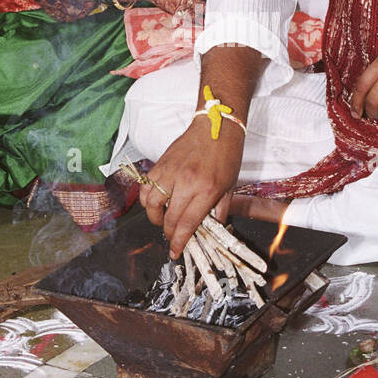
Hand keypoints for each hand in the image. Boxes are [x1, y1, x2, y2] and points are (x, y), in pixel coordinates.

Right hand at [140, 119, 244, 257]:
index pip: (187, 224)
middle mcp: (186, 183)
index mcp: (206, 190)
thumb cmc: (227, 154)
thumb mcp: (230, 186)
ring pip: (151, 204)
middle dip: (168, 233)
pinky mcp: (161, 164)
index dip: (179, 242)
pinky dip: (148, 198)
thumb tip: (212, 228)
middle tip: (172, 237)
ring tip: (162, 218)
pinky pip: (146, 186)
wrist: (216, 125)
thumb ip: (220, 209)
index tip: (175, 252)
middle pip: (168, 218)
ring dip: (154, 217)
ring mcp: (171, 172)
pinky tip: (156, 201)